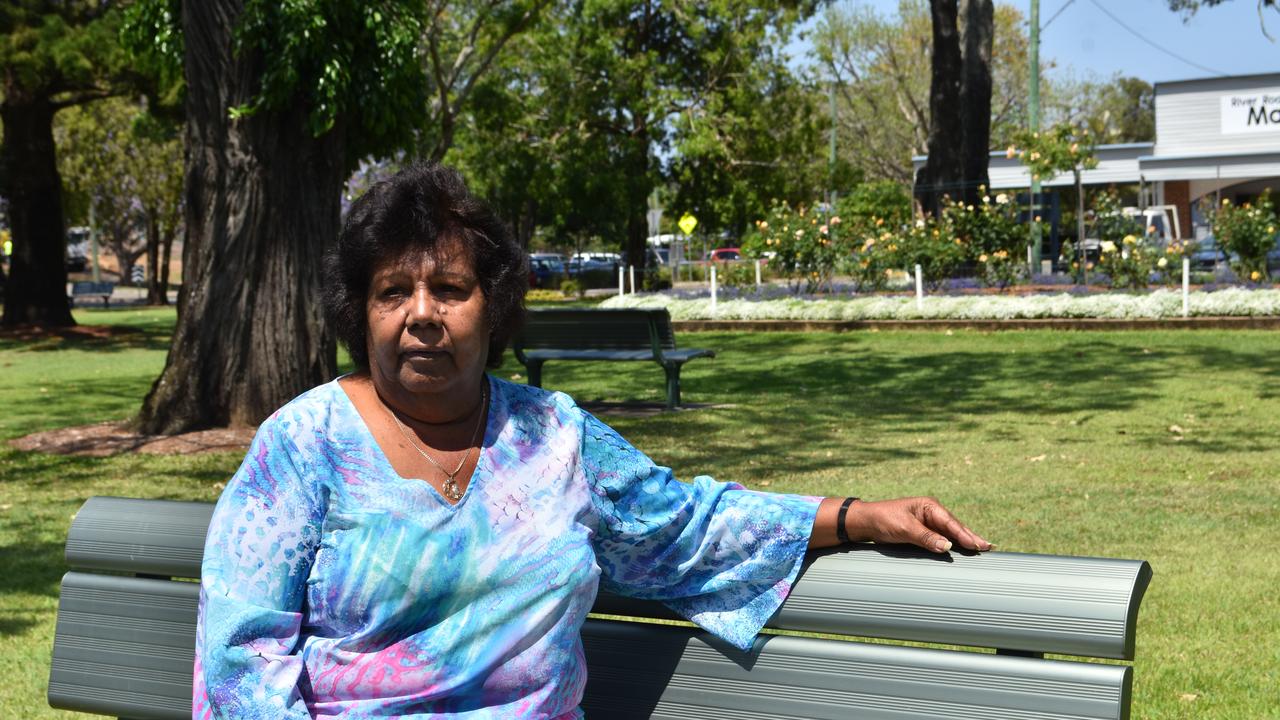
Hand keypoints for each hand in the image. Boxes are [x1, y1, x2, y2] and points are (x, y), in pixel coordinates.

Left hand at [844, 497, 991, 553]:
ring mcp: (929, 522)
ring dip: (965, 541)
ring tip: (983, 548)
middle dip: (971, 537)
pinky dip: (954, 544)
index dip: (965, 535)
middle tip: (989, 547)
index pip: (951, 523)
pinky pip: (943, 538)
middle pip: (956, 527)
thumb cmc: (884, 520)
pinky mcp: (925, 531)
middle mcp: (932, 512)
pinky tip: (964, 549)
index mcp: (929, 506)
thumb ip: (926, 537)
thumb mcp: (904, 529)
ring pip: (951, 533)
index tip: (978, 545)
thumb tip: (947, 547)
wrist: (867, 522)